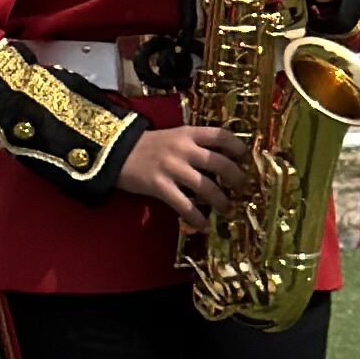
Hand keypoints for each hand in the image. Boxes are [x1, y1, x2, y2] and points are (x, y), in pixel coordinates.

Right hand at [107, 112, 236, 216]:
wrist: (114, 152)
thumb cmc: (147, 146)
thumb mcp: (173, 137)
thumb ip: (194, 145)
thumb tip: (221, 162)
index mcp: (188, 133)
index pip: (221, 135)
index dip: (238, 147)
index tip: (246, 158)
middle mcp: (183, 148)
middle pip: (220, 163)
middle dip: (236, 178)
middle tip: (242, 188)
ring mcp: (171, 167)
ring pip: (206, 187)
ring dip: (222, 201)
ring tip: (228, 209)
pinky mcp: (159, 185)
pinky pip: (185, 205)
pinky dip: (198, 218)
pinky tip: (204, 225)